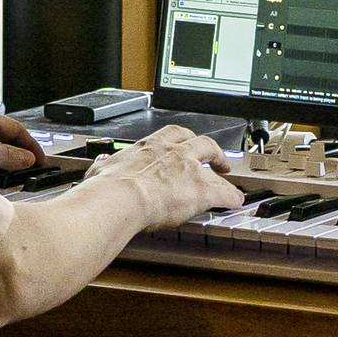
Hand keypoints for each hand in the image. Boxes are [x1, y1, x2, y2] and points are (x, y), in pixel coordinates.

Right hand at [80, 124, 243, 230]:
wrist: (120, 197)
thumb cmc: (108, 187)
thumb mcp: (103, 168)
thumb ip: (107, 165)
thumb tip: (101, 163)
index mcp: (150, 147)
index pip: (173, 134)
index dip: (183, 138)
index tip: (186, 142)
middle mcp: (174, 153)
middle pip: (202, 143)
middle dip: (212, 150)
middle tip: (217, 158)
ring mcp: (190, 170)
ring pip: (216, 167)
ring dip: (224, 175)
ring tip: (230, 184)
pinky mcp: (201, 190)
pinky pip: (225, 192)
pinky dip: (232, 197)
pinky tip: (236, 202)